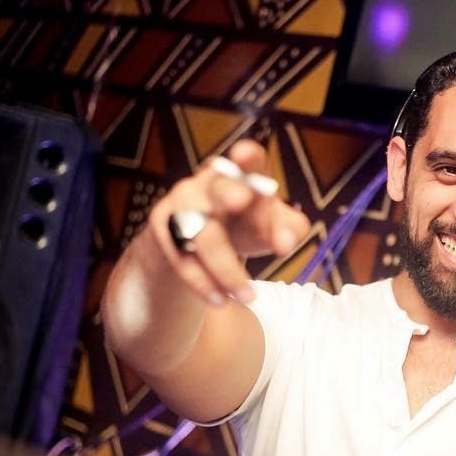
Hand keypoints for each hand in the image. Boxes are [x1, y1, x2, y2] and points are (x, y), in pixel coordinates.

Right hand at [147, 139, 310, 304]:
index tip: (247, 155)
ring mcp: (182, 205)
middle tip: (243, 199)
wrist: (196, 250)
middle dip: (229, 192)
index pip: (246, 161)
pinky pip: (182, 259)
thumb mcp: (272, 227)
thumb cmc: (245, 228)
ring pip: (204, 235)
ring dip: (227, 269)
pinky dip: (203, 283)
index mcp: (242, 177)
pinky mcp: (164, 232)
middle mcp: (209, 184)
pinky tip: (222, 300)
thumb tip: (284, 244)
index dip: (247, 156)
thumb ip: (290, 231)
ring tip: (249, 296)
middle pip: (219, 188)